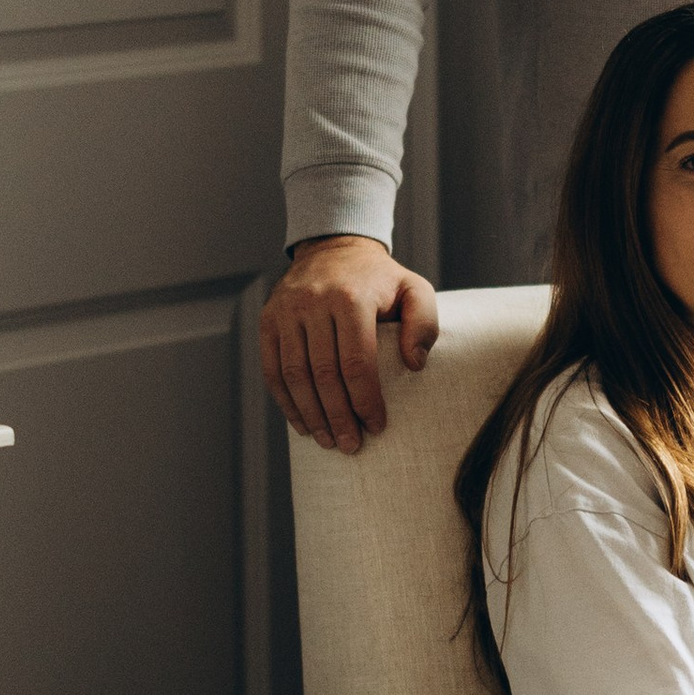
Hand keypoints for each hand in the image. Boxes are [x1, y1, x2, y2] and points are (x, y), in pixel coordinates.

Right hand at [259, 237, 438, 451]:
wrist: (334, 249)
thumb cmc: (380, 280)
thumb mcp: (414, 289)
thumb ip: (425, 323)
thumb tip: (414, 364)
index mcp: (351, 297)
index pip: (356, 361)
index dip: (365, 399)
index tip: (377, 426)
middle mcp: (313, 303)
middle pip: (323, 373)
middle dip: (338, 416)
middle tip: (352, 445)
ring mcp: (286, 312)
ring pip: (294, 375)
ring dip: (311, 415)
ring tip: (329, 441)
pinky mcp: (268, 320)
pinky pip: (272, 369)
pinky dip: (287, 402)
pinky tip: (303, 425)